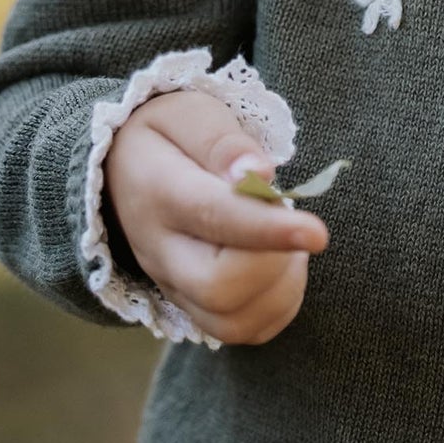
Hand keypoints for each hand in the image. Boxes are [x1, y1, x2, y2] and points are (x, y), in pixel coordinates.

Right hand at [103, 89, 329, 344]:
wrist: (126, 168)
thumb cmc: (170, 134)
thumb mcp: (189, 113)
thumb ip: (222, 141)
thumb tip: (258, 174)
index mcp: (157, 191)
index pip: (213, 217)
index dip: (267, 229)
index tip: (317, 233)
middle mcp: (159, 250)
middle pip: (219, 287)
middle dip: (275, 260)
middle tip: (294, 223)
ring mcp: (172, 285)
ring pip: (233, 322)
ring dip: (281, 285)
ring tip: (288, 241)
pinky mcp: (191, 306)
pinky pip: (242, 330)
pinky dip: (278, 304)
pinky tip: (280, 265)